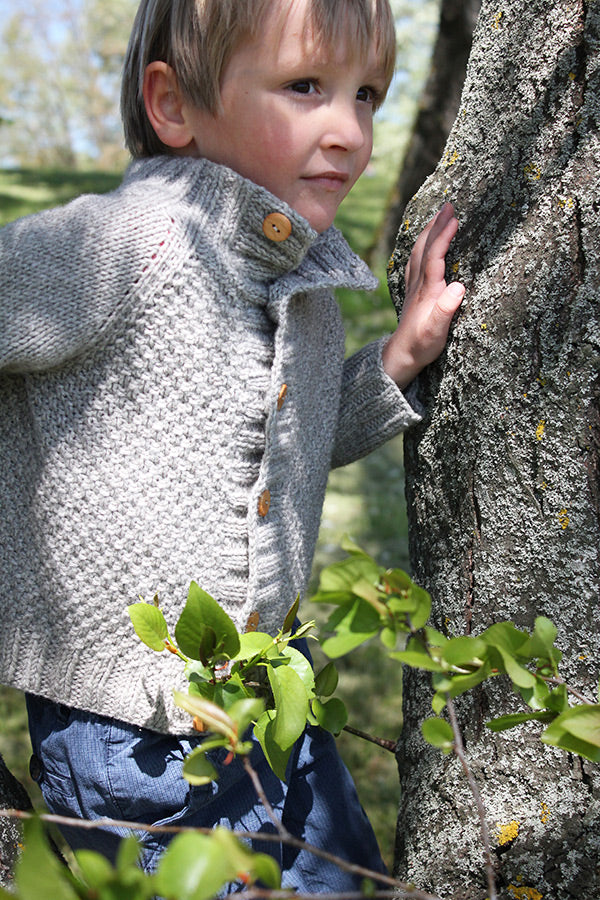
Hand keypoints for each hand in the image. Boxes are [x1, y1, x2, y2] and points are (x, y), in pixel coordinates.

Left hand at [382, 203, 464, 389]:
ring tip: (439, 216)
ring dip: (429, 232)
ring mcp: (414, 287)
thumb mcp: (437, 333)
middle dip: (436, 225)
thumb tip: (458, 287)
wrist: (402, 356)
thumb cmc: (422, 346)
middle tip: (449, 205)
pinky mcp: (413, 292)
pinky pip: (416, 261)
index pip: (435, 257)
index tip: (454, 218)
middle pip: (425, 248)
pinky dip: (422, 246)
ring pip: (419, 252)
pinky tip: (425, 243)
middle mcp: (418, 285)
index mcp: (427, 291)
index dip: (443, 237)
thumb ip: (446, 310)